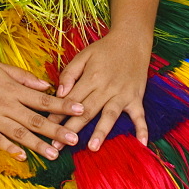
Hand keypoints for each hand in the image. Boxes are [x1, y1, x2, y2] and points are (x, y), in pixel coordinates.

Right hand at [0, 51, 85, 160]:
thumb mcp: (0, 67)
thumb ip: (24, 78)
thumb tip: (46, 86)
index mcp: (12, 89)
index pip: (43, 100)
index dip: (63, 105)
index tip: (81, 109)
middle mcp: (5, 104)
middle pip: (35, 119)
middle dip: (56, 130)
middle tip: (75, 139)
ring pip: (18, 133)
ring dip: (37, 144)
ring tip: (54, 154)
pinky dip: (9, 148)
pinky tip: (22, 156)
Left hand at [49, 29, 149, 151]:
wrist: (132, 40)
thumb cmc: (104, 49)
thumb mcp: (83, 55)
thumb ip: (69, 74)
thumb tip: (59, 94)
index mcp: (91, 77)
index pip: (71, 100)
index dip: (58, 114)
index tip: (46, 129)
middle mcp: (106, 87)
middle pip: (87, 111)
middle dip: (72, 129)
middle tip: (59, 147)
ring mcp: (122, 94)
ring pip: (110, 115)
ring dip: (101, 131)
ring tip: (93, 147)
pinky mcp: (136, 97)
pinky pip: (140, 115)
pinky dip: (142, 129)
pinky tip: (141, 144)